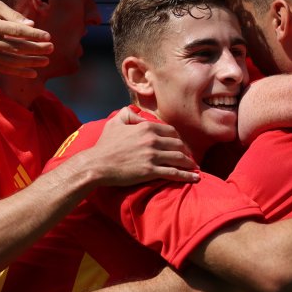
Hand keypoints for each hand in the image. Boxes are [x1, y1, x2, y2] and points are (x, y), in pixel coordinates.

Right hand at [0, 0, 53, 76]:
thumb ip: (13, 15)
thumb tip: (32, 24)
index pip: (15, 31)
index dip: (33, 34)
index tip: (48, 36)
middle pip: (15, 47)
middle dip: (36, 49)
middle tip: (51, 48)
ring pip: (11, 61)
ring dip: (30, 62)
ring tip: (46, 60)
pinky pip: (3, 69)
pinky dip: (19, 72)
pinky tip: (33, 72)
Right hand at [85, 108, 200, 184]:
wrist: (96, 164)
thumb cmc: (104, 145)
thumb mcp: (114, 122)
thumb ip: (127, 113)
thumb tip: (137, 113)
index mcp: (146, 127)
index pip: (171, 131)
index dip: (178, 138)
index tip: (181, 145)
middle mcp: (152, 140)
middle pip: (178, 144)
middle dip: (186, 151)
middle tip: (190, 157)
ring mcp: (152, 156)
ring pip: (179, 158)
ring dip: (190, 163)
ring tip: (195, 168)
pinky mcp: (150, 171)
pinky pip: (174, 173)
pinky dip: (187, 176)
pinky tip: (195, 178)